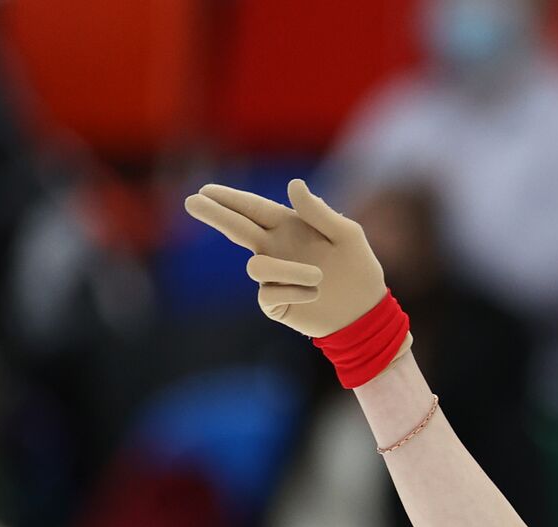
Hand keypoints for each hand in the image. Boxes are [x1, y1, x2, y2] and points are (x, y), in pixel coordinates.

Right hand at [183, 178, 389, 338]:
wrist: (366, 312)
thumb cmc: (359, 269)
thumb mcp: (347, 236)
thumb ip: (320, 212)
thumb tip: (293, 184)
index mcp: (290, 228)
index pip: (254, 209)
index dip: (231, 200)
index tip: (206, 191)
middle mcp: (276, 249)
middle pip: (236, 229)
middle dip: (216, 214)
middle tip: (191, 202)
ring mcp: (273, 277)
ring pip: (257, 267)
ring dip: (289, 270)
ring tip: (320, 278)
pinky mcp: (275, 302)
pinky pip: (267, 294)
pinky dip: (293, 291)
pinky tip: (315, 294)